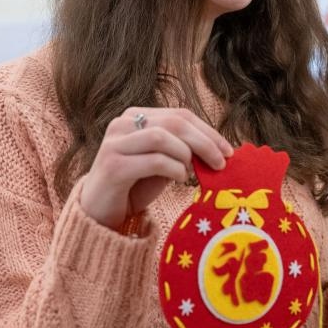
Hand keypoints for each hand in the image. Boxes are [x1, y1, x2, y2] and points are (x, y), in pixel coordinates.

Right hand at [81, 107, 233, 230]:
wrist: (99, 212)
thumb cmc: (135, 185)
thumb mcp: (163, 162)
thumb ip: (183, 150)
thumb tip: (219, 149)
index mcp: (136, 116)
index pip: (180, 115)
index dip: (208, 130)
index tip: (229, 150)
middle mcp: (123, 123)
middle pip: (174, 122)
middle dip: (204, 141)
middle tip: (222, 162)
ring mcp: (115, 143)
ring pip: (161, 137)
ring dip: (186, 154)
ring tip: (192, 171)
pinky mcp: (112, 166)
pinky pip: (153, 160)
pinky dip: (174, 168)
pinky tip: (179, 178)